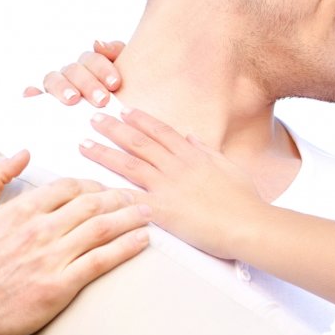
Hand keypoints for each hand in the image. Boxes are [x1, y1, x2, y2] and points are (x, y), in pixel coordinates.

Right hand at [0, 152, 150, 334]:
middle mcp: (40, 230)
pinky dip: (125, 248)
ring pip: (101, 228)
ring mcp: (52, 257)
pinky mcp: (60, 285)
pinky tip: (142, 241)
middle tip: (137, 198)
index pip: (69, 186)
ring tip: (149, 214)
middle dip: (120, 197)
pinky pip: (101, 261)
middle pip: (92, 203)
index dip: (92, 184)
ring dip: (130, 217)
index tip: (104, 189)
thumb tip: (22, 153)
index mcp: (22, 209)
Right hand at [23, 40, 124, 106]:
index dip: (102, 69)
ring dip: (62, 87)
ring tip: (73, 99)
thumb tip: (97, 43)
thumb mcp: (129, 73)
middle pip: (74, 71)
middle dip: (88, 83)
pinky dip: (32, 94)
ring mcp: (58, 88)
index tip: (115, 84)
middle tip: (103, 100)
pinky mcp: (45, 105)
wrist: (123, 123)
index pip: (93, 60)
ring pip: (53, 79)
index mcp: (92, 65)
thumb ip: (116, 52)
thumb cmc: (125, 95)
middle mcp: (73, 74)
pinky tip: (32, 96)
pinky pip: (35, 97)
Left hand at [78, 108, 262, 258]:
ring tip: (84, 143)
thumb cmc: (245, 201)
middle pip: (139, 142)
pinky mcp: (163, 210)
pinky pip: (130, 200)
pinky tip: (91, 189)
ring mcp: (168, 186)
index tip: (123, 110)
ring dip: (104, 152)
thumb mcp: (228, 167)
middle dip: (114, 128)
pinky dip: (110, 194)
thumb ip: (206, 151)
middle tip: (93, 118)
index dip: (140, 119)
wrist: (250, 225)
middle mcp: (177, 166)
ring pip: (129, 164)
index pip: (161, 131)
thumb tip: (191, 136)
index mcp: (192, 155)